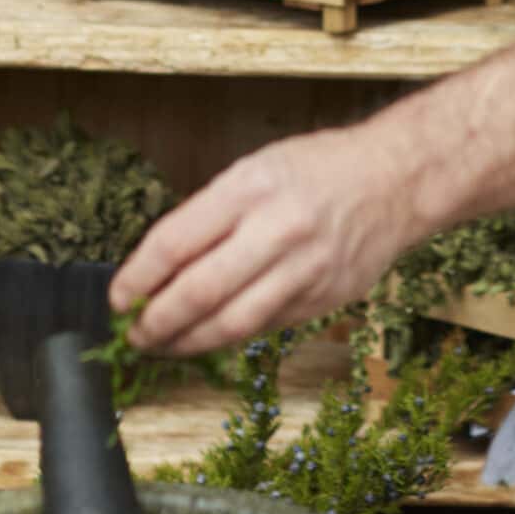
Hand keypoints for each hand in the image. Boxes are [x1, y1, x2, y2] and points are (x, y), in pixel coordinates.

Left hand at [109, 125, 404, 356]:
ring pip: (231, 324)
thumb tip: (158, 268)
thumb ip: (211, 215)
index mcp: (252, 186)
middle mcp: (278, 228)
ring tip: (163, 345)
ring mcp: (305, 269)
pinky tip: (208, 337)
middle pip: (198, 292)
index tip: (118, 296)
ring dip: (187, 342)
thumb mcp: (257, 168)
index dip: (137, 278)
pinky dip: (229, 337)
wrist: (396, 180)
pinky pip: (264, 327)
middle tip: (134, 333)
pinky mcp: (324, 299)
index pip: (175, 242)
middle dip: (155, 322)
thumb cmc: (318, 168)